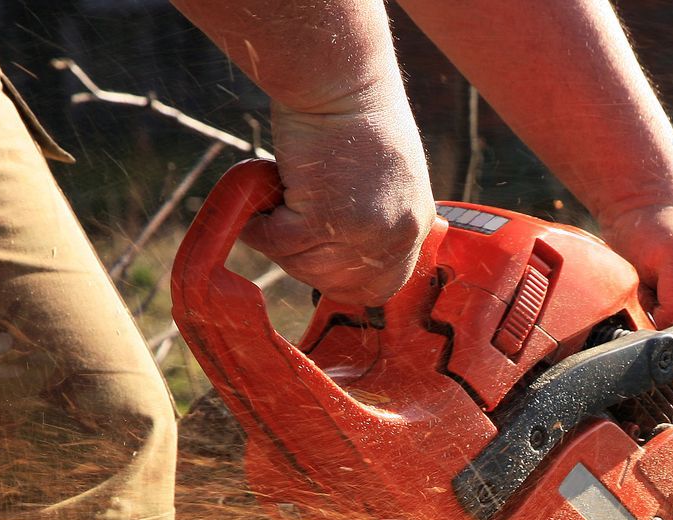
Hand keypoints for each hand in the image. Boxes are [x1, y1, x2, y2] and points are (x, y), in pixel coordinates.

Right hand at [242, 99, 436, 305]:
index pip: (383, 286)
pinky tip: (264, 191)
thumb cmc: (355, 114)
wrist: (340, 81)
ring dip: (278, 236)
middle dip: (304, 260)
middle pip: (337, 283)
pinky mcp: (325, 219)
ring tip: (278, 195)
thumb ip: (375, 215)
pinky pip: (276, 243)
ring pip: (302, 265)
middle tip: (288, 219)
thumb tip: (337, 248)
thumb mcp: (387, 177)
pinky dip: (258, 222)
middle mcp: (396, 234)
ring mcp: (363, 230)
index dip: (344, 278)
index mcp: (414, 224)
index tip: (316, 257)